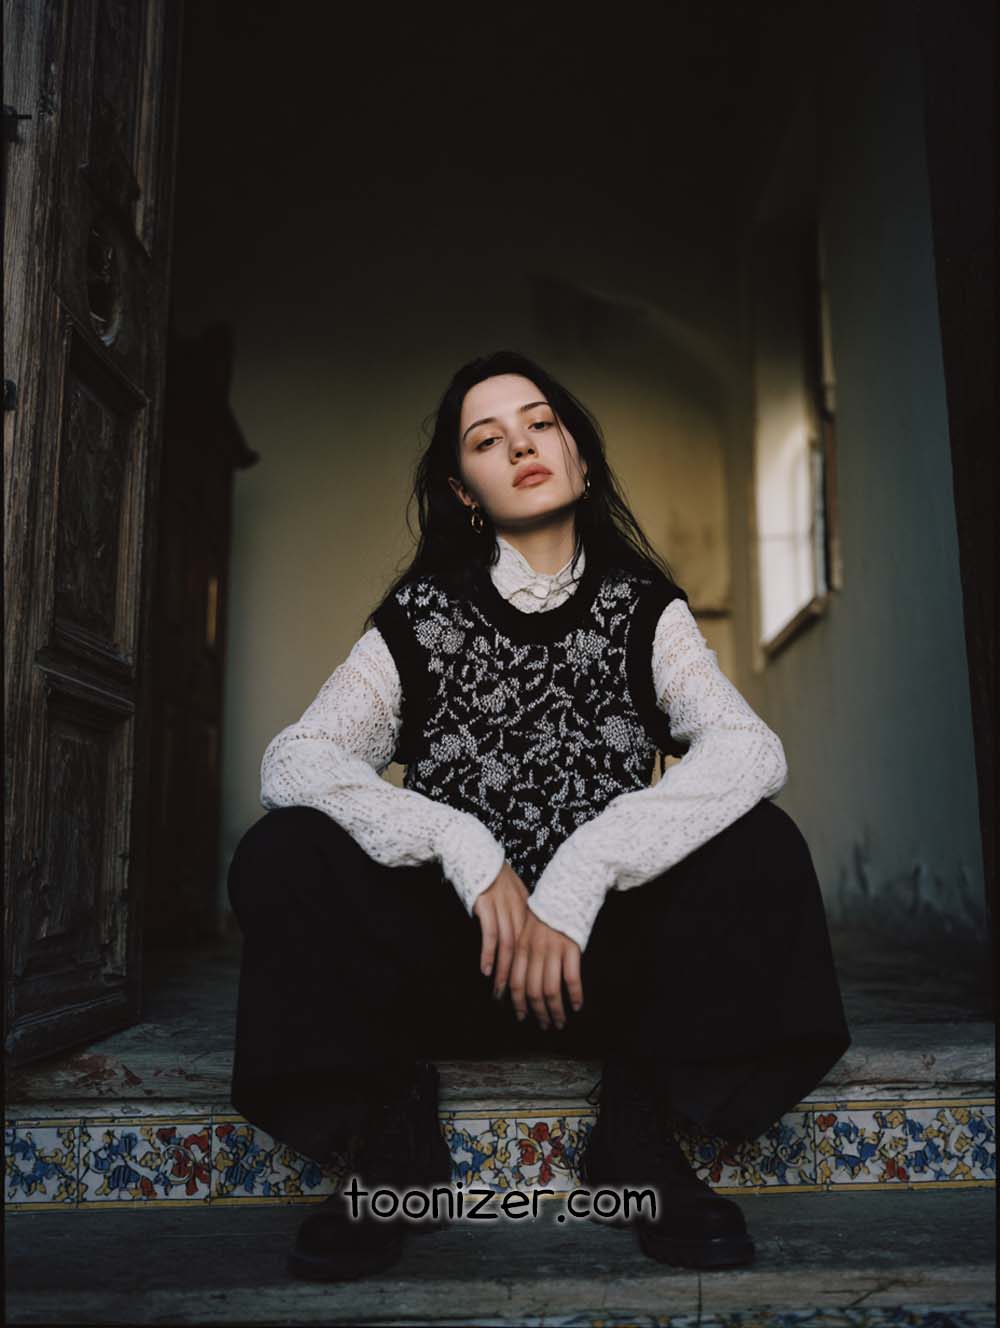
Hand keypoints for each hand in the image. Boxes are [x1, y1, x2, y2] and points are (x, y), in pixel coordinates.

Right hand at [473, 862, 529, 999]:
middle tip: (515, 1000)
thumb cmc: (489, 872)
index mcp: (526, 907)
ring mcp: (502, 906)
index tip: (527, 990)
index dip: (530, 969)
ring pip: (508, 946)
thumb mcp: (510, 891)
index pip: (531, 945)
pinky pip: (490, 934)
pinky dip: (488, 954)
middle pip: (522, 950)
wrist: (472, 849)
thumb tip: (519, 935)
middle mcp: (517, 908)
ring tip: (499, 992)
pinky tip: (485, 970)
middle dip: (519, 978)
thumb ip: (517, 911)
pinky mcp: (486, 904)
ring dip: (503, 972)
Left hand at [509, 911, 582, 1030]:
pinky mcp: (572, 948)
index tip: (521, 1017)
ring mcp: (554, 950)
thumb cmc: (544, 916)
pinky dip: (574, 995)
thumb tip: (511, 982)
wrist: (565, 893)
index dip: (517, 1003)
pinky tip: (576, 1006)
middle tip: (544, 1026)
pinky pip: (572, 978)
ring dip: (555, 1011)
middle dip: (537, 1013)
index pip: (515, 982)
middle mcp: (535, 951)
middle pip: (533, 991)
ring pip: (551, 990)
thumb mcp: (525, 931)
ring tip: (559, 1022)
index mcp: (520, 947)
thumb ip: (519, 953)